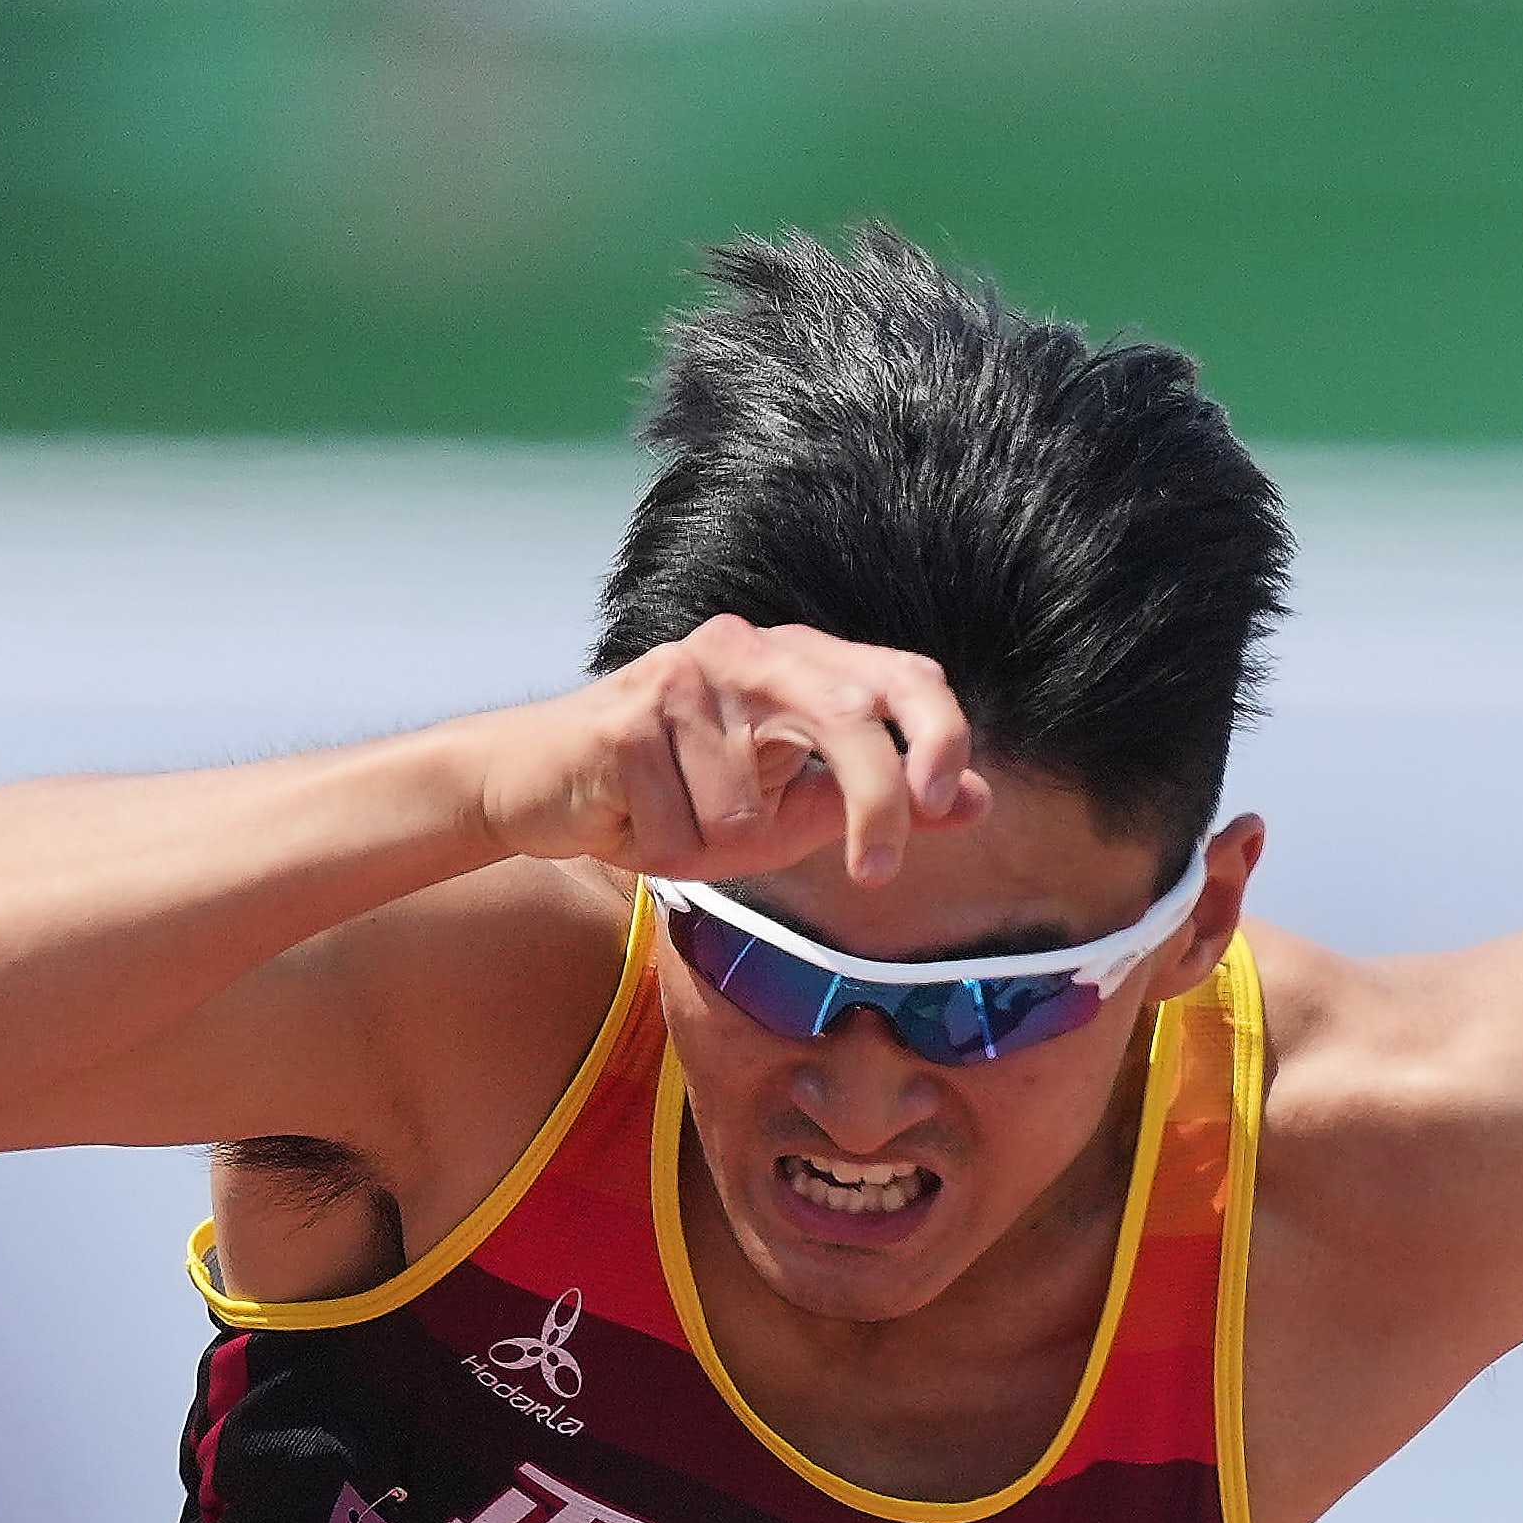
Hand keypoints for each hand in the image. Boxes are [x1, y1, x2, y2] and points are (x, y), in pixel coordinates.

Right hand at [481, 618, 994, 890]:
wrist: (540, 784)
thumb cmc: (676, 796)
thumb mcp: (791, 809)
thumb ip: (880, 801)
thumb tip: (982, 799)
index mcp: (800, 662)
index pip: (901, 675)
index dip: (939, 733)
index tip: (952, 800)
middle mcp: (748, 649)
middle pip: (846, 715)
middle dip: (875, 802)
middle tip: (877, 873)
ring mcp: (685, 675)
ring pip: (750, 810)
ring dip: (716, 852)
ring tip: (675, 823)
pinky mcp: (628, 716)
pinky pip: (684, 826)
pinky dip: (664, 851)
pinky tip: (632, 816)